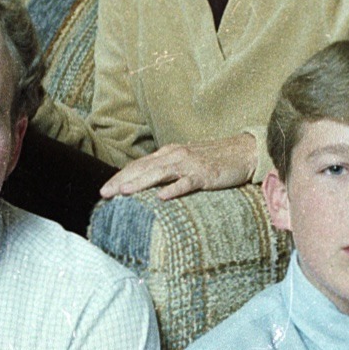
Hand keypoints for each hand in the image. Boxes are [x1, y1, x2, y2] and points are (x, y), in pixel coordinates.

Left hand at [99, 132, 256, 200]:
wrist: (244, 152)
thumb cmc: (215, 159)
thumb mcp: (186, 162)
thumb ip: (168, 170)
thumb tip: (148, 185)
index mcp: (169, 153)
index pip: (138, 165)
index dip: (120, 176)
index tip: (105, 190)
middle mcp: (175, 155)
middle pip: (143, 168)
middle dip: (122, 180)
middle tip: (104, 194)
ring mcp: (190, 164)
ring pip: (160, 173)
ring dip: (140, 182)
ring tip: (123, 192)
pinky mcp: (205, 174)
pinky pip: (187, 183)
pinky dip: (174, 189)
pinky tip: (161, 198)